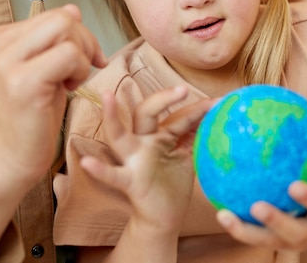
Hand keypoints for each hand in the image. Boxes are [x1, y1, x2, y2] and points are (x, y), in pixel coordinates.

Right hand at [0, 5, 106, 185]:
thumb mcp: (43, 70)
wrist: (7, 161)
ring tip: (70, 82)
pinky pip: (70, 55)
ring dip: (83, 57)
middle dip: (86, 43)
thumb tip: (73, 9)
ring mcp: (8, 62)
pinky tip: (68, 90)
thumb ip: (54, 41)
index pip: (55, 15)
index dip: (80, 36)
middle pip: (63, 18)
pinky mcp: (23, 82)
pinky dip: (81, 71)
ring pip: (67, 30)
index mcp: (0, 38)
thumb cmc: (29, 118)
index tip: (82, 62)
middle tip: (83, 71)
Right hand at [80, 86, 213, 233]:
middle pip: (147, 113)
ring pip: (120, 135)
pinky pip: (113, 175)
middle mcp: (144, 142)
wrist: (165, 217)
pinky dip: (100, 170)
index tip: (219, 102)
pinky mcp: (130, 181)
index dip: (198, 109)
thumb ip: (196, 137)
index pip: (178, 116)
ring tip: (107, 97)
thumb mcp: (188, 156)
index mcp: (160, 135)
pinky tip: (87, 163)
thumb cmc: (174, 183)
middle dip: (163, 99)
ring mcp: (134, 160)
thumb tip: (216, 116)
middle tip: (183, 89)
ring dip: (112, 117)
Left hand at [216, 127, 306, 250]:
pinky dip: (237, 226)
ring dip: (245, 232)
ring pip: (267, 241)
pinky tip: (220, 211)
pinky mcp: (274, 243)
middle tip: (256, 207)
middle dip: (276, 222)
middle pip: (295, 234)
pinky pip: (253, 237)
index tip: (294, 186)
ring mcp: (292, 242)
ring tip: (224, 216)